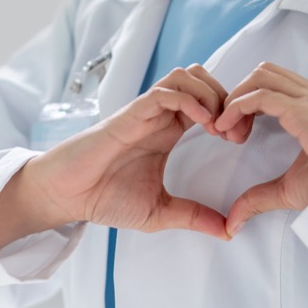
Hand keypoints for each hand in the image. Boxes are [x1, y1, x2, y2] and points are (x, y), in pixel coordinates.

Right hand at [0, 64, 229, 248]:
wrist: (67, 194)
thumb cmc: (104, 197)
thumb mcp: (160, 211)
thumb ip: (194, 216)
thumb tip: (229, 231)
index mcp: (168, 131)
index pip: (207, 101)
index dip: (230, 113)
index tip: (239, 141)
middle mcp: (159, 115)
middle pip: (201, 78)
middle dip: (226, 98)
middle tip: (234, 131)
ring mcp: (145, 111)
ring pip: (185, 76)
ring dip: (209, 94)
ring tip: (218, 126)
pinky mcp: (131, 113)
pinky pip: (165, 92)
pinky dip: (189, 100)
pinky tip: (202, 122)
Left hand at [214, 62, 307, 236]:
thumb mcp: (288, 190)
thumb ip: (259, 197)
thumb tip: (233, 223)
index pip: (272, 82)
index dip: (246, 100)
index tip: (234, 132)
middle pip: (263, 73)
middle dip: (238, 95)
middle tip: (227, 131)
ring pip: (260, 78)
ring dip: (235, 99)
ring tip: (227, 132)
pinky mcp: (304, 111)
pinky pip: (261, 96)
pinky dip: (237, 107)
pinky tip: (229, 129)